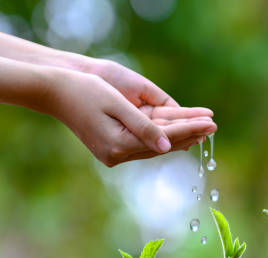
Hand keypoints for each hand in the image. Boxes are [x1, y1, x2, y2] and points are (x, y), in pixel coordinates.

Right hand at [42, 68, 216, 166]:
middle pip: (162, 146)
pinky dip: (163, 139)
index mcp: (118, 145)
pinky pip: (145, 145)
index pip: (164, 138)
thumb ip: (143, 127)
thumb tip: (167, 147)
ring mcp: (114, 155)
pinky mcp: (112, 150)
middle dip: (189, 135)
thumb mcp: (116, 105)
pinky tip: (178, 136)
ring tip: (202, 131)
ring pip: (155, 147)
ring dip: (179, 138)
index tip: (212, 123)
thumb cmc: (84, 91)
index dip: (190, 130)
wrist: (54, 92)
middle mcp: (117, 155)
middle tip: (214, 127)